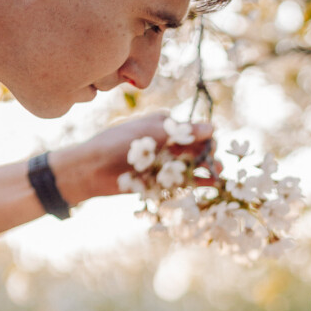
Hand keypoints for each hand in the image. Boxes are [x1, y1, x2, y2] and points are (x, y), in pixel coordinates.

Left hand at [49, 114, 220, 204]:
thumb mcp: (153, 132)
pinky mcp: (160, 180)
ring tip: (217, 177)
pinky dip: (196, 182)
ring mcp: (163, 162)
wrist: (92, 169)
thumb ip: (183, 131)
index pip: (193, 130)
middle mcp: (166, 143)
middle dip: (208, 156)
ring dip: (205, 170)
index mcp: (164, 125)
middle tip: (217, 166)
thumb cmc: (119, 143)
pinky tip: (209, 185)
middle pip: (195, 149)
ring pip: (191, 165)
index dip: (205, 139)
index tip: (212, 146)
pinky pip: (182, 181)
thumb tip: (212, 128)